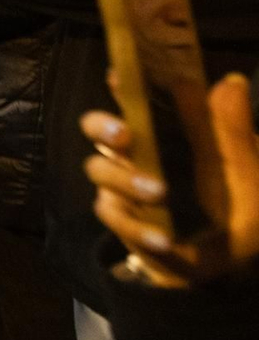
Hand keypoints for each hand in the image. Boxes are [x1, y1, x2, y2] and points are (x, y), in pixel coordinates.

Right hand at [81, 74, 258, 286]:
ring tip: (159, 193)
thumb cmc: (239, 208)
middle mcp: (137, 151)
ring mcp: (124, 184)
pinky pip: (112, 214)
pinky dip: (138, 228)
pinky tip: (165, 239)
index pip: (135, 98)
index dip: (122, 84)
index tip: (120, 76)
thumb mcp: (244, 169)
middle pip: (95, 126)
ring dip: (127, 180)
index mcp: (165, 130)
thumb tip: (231, 81)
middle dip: (103, 126)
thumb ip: (232, 130)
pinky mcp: (121, 217)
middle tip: (125, 135)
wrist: (230, 263)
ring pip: (99, 169)